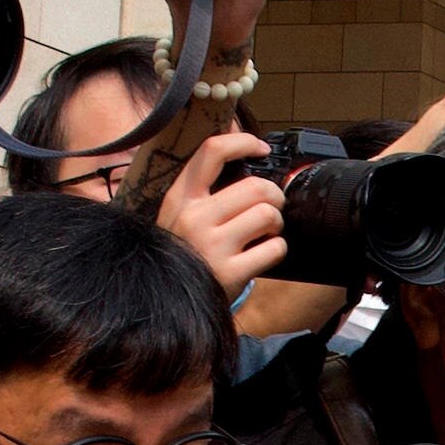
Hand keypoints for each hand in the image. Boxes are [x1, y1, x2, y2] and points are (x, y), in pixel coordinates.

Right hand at [159, 131, 286, 297]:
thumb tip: (237, 143)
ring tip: (266, 232)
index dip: (243, 142)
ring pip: (268, 214)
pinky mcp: (230, 272)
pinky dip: (277, 249)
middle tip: (271, 206)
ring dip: (276, 223)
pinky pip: (274, 248)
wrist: (167, 302)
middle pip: (256, 186)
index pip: (212, 152)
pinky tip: (263, 254)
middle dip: (274, 195)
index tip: (261, 148)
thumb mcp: (179, 215)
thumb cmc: (184, 253)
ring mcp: (212, 245)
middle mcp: (193, 217)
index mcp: (180, 197)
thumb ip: (203, 187)